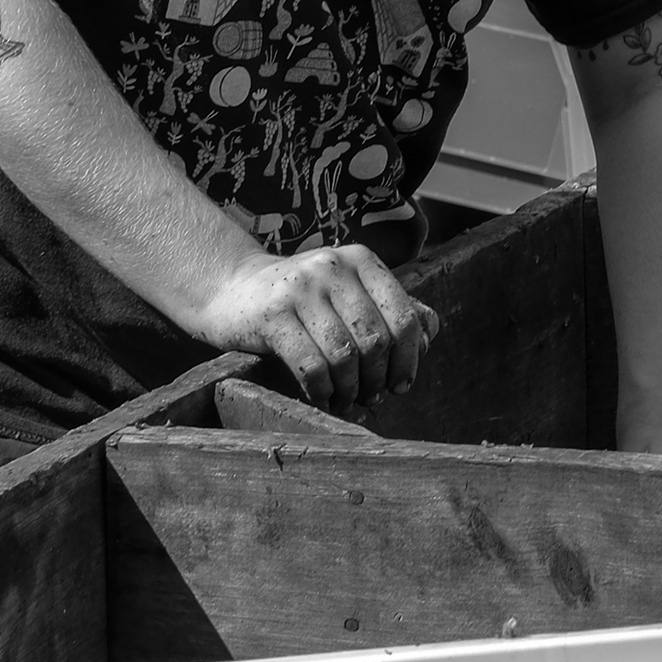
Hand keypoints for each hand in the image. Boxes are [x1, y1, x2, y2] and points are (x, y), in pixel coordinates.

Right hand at [192, 243, 437, 411]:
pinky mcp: (271, 315)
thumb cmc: (303, 300)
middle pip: (375, 340)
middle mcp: (333, 267)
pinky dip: (323, 391)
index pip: (403, 317)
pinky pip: (310, 366)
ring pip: (344, 356)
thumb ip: (390, 309)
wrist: (232, 289)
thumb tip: (429, 335)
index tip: (402, 384)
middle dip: (378, 378)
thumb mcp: (348, 293)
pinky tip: (323, 398)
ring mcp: (300, 289)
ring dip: (350, 389)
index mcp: (361, 260)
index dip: (408, 359)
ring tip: (347, 400)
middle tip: (372, 397)